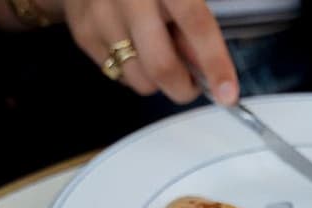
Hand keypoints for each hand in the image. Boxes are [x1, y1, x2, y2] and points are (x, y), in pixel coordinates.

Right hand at [53, 0, 238, 104]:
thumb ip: (193, 24)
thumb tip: (206, 68)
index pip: (196, 25)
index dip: (215, 63)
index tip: (228, 93)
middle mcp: (130, 0)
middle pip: (161, 66)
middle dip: (182, 88)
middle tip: (192, 84)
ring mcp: (102, 18)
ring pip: (138, 79)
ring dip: (156, 79)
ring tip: (156, 52)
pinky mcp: (84, 34)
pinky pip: (117, 75)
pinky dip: (132, 70)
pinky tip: (132, 46)